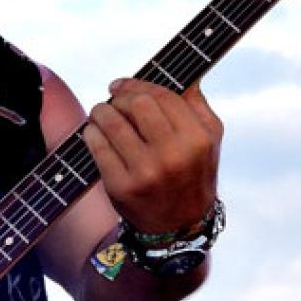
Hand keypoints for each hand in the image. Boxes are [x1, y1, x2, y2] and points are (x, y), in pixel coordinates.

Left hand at [84, 78, 221, 235]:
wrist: (179, 226)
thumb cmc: (192, 174)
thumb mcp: (208, 141)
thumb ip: (197, 105)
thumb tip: (186, 74)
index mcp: (196, 140)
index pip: (162, 96)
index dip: (137, 84)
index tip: (121, 84)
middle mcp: (173, 156)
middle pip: (136, 105)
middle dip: (118, 97)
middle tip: (112, 100)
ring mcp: (145, 173)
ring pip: (112, 123)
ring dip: (100, 111)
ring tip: (100, 113)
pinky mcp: (121, 188)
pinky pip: (98, 147)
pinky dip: (91, 133)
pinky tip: (94, 132)